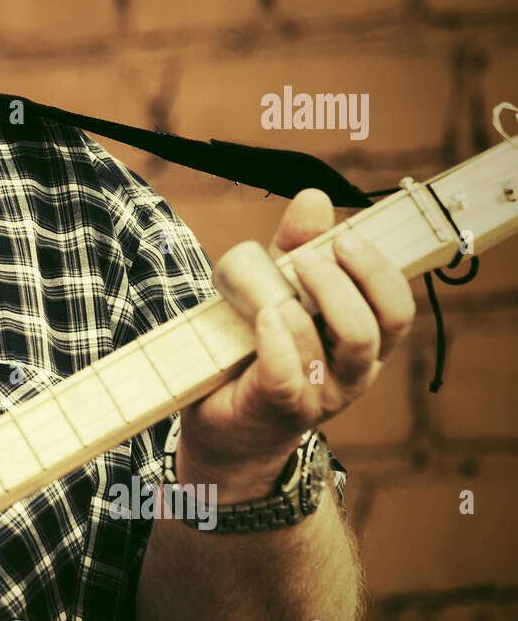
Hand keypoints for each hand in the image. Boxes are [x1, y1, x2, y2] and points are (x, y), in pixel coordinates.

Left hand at [178, 188, 415, 500]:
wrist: (222, 424)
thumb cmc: (256, 351)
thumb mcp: (277, 291)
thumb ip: (296, 248)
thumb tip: (315, 196)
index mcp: (363, 345)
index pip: (397, 308)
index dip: (379, 271)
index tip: (345, 238)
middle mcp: (352, 374)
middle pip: (375, 327)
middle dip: (343, 282)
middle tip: (305, 257)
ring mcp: (319, 397)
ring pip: (339, 349)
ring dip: (309, 305)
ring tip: (277, 283)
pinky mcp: (278, 409)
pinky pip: (289, 375)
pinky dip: (280, 341)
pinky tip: (265, 317)